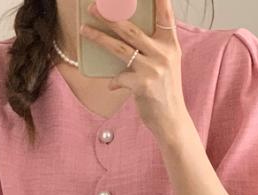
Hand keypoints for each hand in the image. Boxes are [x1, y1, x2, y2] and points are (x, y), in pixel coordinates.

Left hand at [82, 0, 186, 153]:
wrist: (172, 121)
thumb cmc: (165, 90)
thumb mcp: (166, 63)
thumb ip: (153, 46)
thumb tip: (124, 32)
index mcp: (170, 44)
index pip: (165, 15)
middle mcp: (163, 53)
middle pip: (131, 28)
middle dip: (110, 16)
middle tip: (94, 7)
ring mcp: (153, 69)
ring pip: (120, 48)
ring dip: (99, 38)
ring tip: (85, 30)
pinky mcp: (142, 85)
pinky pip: (119, 77)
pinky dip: (114, 80)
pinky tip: (112, 83)